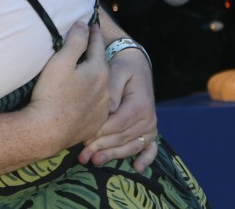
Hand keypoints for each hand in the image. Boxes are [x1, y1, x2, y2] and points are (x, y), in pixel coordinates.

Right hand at [25, 23, 108, 156]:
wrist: (47, 130)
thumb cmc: (51, 93)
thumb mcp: (61, 61)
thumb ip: (75, 41)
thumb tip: (83, 25)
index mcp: (98, 71)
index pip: (97, 46)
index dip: (94, 33)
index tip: (93, 24)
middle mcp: (105, 89)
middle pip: (101, 66)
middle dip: (96, 55)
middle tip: (89, 46)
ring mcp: (101, 109)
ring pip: (101, 87)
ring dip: (95, 78)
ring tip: (86, 73)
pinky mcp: (94, 123)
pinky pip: (96, 105)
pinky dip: (92, 98)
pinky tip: (85, 98)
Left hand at [77, 48, 157, 170]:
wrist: (135, 65)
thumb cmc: (121, 68)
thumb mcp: (116, 70)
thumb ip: (112, 88)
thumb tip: (109, 108)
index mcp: (140, 105)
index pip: (117, 124)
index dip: (100, 133)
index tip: (83, 139)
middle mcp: (148, 118)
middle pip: (122, 138)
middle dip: (101, 147)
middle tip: (82, 156)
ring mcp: (150, 126)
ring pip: (131, 146)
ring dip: (114, 156)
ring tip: (95, 161)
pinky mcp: (149, 131)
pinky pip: (151, 148)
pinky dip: (146, 159)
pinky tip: (137, 168)